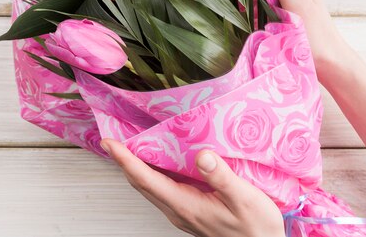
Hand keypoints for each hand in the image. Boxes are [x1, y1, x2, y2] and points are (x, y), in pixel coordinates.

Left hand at [101, 139, 284, 236]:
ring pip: (149, 187)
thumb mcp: (243, 199)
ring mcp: (181, 212)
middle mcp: (177, 210)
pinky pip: (160, 189)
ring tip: (129, 145)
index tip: (110, 143)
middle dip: (123, 160)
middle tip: (113, 138)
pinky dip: (151, 173)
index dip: (124, 160)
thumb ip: (221, 177)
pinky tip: (158, 160)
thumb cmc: (256, 227)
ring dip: (135, 167)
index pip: (145, 179)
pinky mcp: (188, 211)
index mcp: (185, 205)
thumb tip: (202, 154)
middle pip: (140, 183)